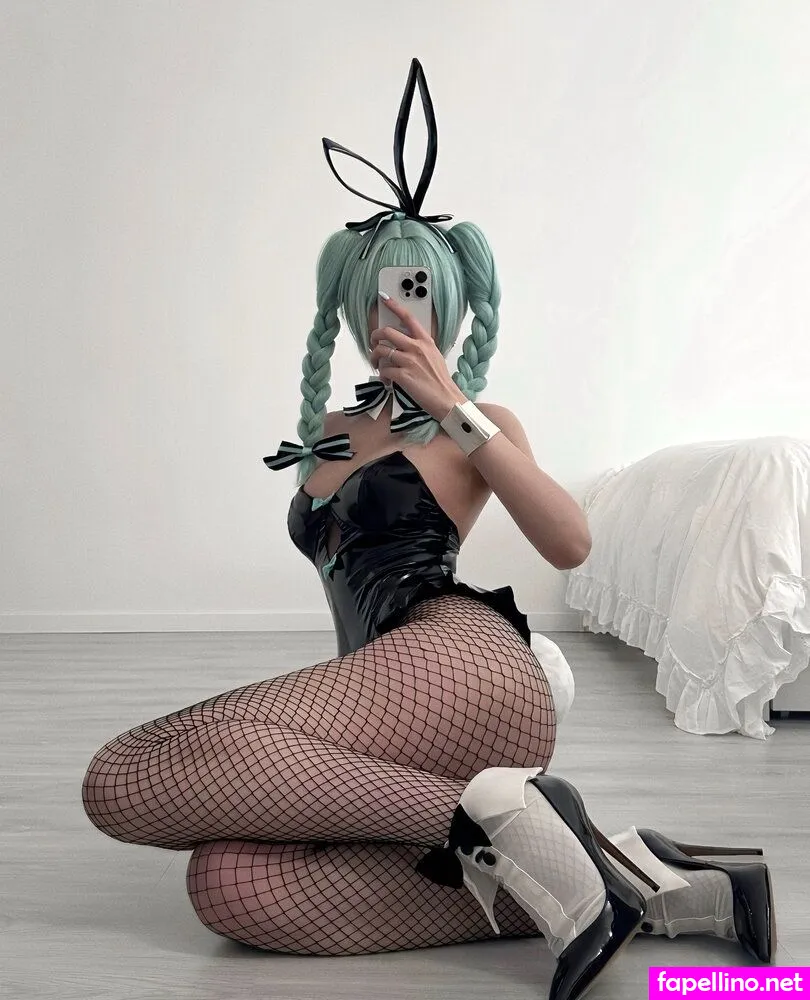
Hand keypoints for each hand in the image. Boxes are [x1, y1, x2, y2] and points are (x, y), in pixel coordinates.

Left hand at [369, 293, 466, 421]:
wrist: (446, 398)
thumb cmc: (440, 380)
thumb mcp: (434, 355)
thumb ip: (420, 346)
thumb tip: (404, 344)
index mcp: (425, 341)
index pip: (408, 318)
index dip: (393, 306)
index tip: (383, 298)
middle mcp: (417, 347)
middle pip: (387, 332)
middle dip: (374, 337)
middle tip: (374, 343)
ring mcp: (409, 361)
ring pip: (381, 351)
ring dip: (374, 358)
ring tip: (377, 365)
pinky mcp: (403, 376)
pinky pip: (384, 370)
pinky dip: (382, 376)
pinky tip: (387, 380)